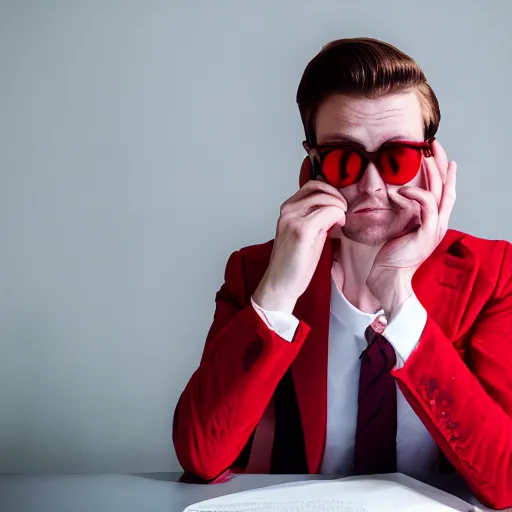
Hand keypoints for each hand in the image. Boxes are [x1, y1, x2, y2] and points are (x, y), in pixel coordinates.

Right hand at [253, 174, 346, 312]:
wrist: (280, 285)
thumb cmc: (293, 264)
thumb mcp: (306, 234)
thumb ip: (316, 216)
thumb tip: (335, 206)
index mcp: (287, 209)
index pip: (312, 185)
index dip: (331, 192)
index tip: (339, 205)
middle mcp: (287, 210)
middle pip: (319, 187)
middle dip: (338, 196)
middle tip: (344, 211)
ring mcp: (293, 219)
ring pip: (325, 198)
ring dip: (339, 206)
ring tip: (341, 220)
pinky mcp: (301, 231)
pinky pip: (328, 212)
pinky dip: (338, 216)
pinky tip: (339, 226)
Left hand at [367, 140, 456, 316]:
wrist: (389, 279)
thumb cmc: (389, 256)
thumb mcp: (398, 229)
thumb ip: (403, 214)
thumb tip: (396, 195)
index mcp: (433, 223)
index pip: (442, 192)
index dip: (443, 173)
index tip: (437, 155)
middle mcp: (438, 224)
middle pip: (446, 188)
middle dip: (441, 164)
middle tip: (434, 145)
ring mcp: (434, 229)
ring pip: (438, 193)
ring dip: (431, 173)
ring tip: (422, 158)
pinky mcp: (426, 234)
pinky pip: (425, 206)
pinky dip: (415, 194)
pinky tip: (401, 190)